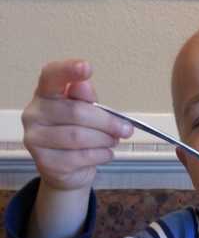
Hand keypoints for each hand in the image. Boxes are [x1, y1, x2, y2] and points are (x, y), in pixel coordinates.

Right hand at [22, 59, 132, 190]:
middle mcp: (34, 114)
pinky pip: (81, 156)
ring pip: (79, 136)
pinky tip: (105, 153)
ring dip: (105, 139)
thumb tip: (84, 84)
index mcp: (45, 94)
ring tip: (113, 141)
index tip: (87, 67)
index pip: (51, 76)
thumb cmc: (78, 133)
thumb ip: (86, 99)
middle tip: (125, 129)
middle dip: (107, 122)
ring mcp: (35, 139)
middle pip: (76, 112)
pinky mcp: (46, 162)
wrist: (67, 170)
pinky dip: (101, 154)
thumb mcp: (87, 111)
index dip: (68, 70)